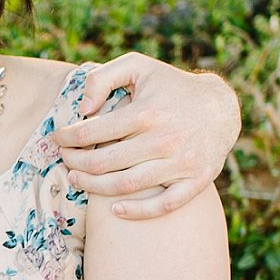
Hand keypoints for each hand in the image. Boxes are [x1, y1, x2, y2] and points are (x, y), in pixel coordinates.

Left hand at [54, 52, 240, 219]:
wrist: (222, 108)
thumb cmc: (172, 86)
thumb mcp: (139, 67)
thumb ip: (103, 78)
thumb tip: (83, 109)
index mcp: (145, 112)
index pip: (91, 133)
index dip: (67, 138)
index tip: (57, 139)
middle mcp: (162, 140)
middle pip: (103, 163)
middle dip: (74, 163)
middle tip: (64, 160)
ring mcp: (180, 163)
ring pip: (126, 186)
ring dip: (93, 188)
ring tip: (77, 181)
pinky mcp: (196, 181)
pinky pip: (163, 205)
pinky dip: (137, 212)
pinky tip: (115, 210)